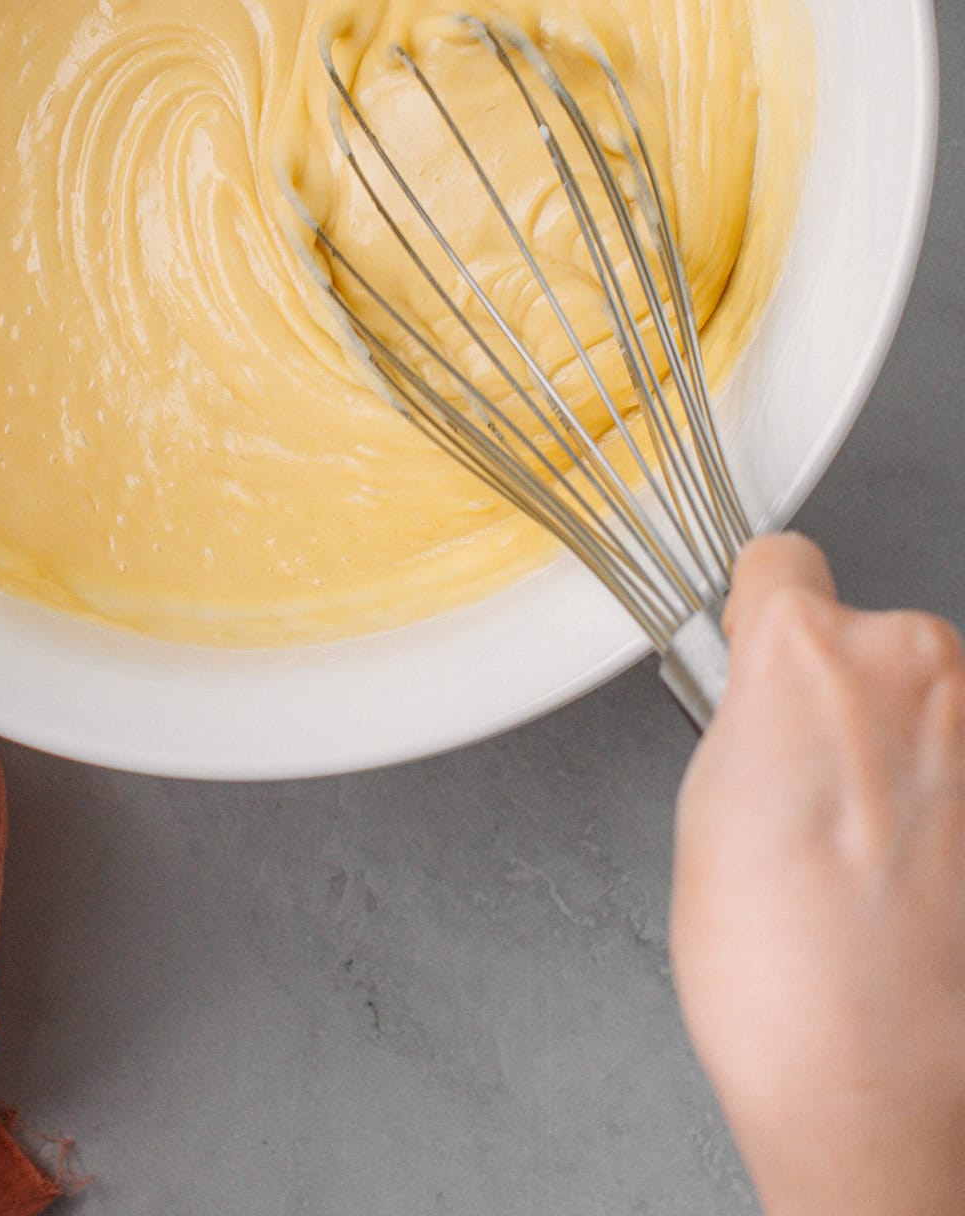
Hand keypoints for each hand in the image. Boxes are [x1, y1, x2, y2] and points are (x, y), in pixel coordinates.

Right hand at [672, 534, 964, 1215]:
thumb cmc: (780, 968)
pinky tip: (912, 879)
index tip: (755, 649)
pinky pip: (963, 768)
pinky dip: (944, 806)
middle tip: (805, 791)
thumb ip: (750, 713)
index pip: (780, 563)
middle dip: (840, 696)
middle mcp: (910, 663)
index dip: (760, 615)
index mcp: (807, 649)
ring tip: (861, 853)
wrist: (878, 1083)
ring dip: (902, 754)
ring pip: (926, 704)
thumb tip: (769, 699)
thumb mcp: (707, 801)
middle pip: (867, 636)